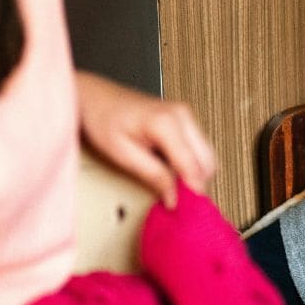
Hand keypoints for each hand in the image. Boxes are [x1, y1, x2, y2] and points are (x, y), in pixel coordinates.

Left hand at [76, 71, 215, 207]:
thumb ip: (153, 175)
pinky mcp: (184, 118)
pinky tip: (171, 169)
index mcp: (167, 123)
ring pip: (207, 155)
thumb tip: (174, 197)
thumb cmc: (103, 120)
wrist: (96, 97)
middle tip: (175, 198)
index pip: (192, 166)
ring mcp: (186, 114)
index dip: (189, 191)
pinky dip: (191, 163)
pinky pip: (199, 147)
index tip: (179, 207)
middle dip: (196, 183)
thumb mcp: (123, 154)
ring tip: (170, 183)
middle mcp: (183, 115)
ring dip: (194, 174)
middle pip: (208, 161)